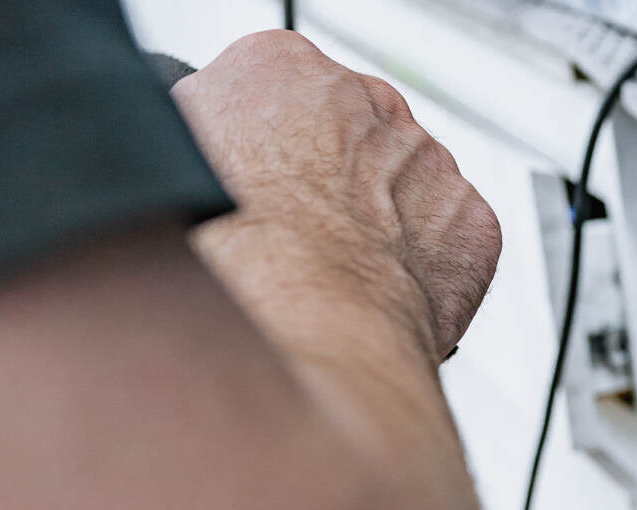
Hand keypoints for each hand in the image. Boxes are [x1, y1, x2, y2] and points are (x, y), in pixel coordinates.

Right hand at [172, 31, 500, 360]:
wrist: (301, 316)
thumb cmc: (230, 249)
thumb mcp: (164, 161)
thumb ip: (202, 132)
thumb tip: (206, 144)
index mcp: (281, 67)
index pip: (281, 95)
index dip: (267, 151)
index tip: (262, 187)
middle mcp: (365, 98)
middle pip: (351, 138)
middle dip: (333, 184)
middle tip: (305, 239)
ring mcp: (428, 157)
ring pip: (408, 188)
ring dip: (384, 226)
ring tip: (341, 276)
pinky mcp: (472, 220)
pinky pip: (453, 242)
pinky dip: (429, 271)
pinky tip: (388, 293)